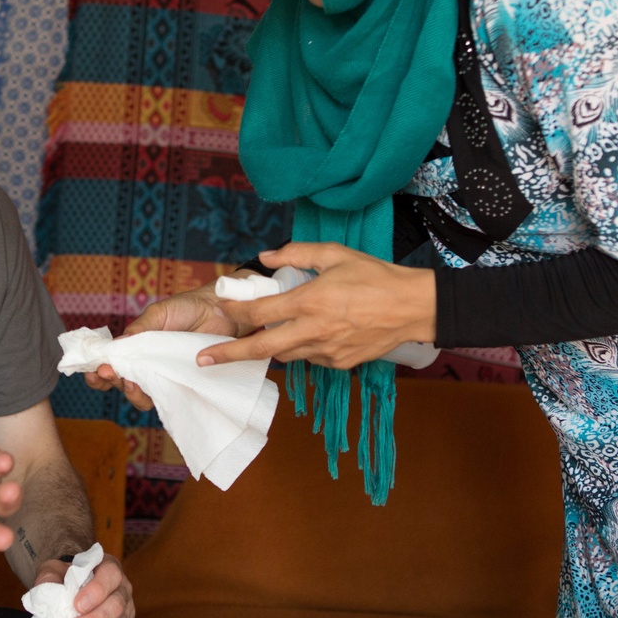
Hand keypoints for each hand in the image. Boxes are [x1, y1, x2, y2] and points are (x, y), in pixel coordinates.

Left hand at [33, 554, 133, 617]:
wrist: (70, 590)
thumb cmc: (65, 578)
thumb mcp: (54, 569)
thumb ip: (49, 578)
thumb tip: (46, 594)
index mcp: (109, 568)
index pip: (111, 576)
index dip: (96, 591)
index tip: (76, 605)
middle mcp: (123, 590)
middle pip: (115, 608)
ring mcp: (126, 613)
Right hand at [83, 282, 244, 410]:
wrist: (222, 310)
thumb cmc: (188, 308)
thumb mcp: (158, 314)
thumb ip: (138, 330)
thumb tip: (115, 346)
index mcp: (137, 347)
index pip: (112, 363)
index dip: (99, 371)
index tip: (95, 370)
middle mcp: (148, 365)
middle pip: (122, 382)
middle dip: (110, 381)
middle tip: (109, 373)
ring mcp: (166, 376)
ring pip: (142, 395)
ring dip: (131, 393)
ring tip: (130, 383)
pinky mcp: (184, 383)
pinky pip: (168, 397)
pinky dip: (157, 397)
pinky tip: (152, 391)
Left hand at [200, 243, 436, 369]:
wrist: (413, 307)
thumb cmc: (376, 276)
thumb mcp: (335, 254)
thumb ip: (296, 254)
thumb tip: (265, 257)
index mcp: (309, 301)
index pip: (260, 311)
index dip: (234, 311)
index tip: (218, 310)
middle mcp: (314, 330)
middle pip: (261, 347)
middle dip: (228, 355)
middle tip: (203, 360)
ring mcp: (327, 351)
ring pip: (285, 355)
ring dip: (270, 347)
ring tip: (259, 338)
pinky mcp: (340, 364)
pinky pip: (310, 359)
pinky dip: (301, 348)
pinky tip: (308, 334)